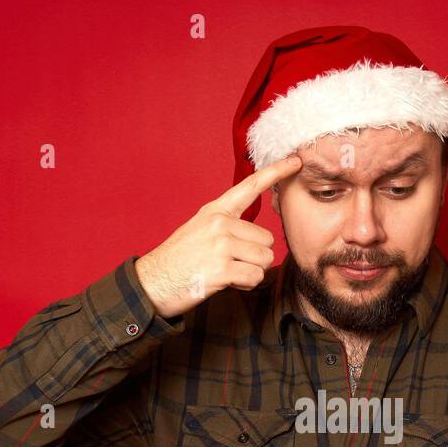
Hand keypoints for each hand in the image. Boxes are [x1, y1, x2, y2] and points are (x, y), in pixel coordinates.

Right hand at [133, 154, 303, 318]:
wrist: (152, 283)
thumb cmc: (179, 261)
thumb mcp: (200, 230)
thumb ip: (228, 226)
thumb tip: (260, 238)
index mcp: (215, 211)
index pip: (251, 187)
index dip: (276, 172)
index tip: (296, 161)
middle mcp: (220, 223)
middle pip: (267, 240)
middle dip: (254, 257)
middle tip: (228, 263)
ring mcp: (221, 245)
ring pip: (264, 260)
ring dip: (250, 272)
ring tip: (225, 272)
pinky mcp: (222, 268)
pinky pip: (255, 277)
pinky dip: (244, 285)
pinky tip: (225, 282)